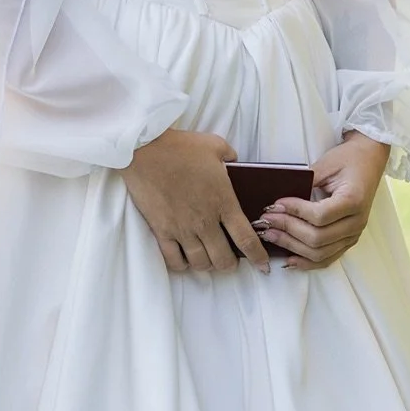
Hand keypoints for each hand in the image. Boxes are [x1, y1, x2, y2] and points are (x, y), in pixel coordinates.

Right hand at [122, 128, 270, 274]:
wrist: (146, 151)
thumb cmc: (181, 147)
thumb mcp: (215, 145)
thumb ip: (230, 156)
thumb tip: (234, 162)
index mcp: (223, 201)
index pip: (246, 238)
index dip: (257, 256)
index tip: (262, 265)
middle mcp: (205, 221)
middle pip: (223, 259)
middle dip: (230, 264)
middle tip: (230, 259)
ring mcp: (182, 229)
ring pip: (200, 264)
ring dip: (208, 265)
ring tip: (209, 258)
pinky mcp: (162, 232)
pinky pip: (174, 261)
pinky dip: (182, 265)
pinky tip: (185, 258)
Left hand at [255, 131, 390, 270]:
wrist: (370, 160)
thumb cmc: (349, 158)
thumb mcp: (327, 163)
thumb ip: (306, 182)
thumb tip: (280, 201)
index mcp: (354, 200)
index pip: (319, 216)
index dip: (295, 211)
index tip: (275, 204)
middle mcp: (356, 222)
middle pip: (317, 238)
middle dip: (288, 230)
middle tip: (266, 221)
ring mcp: (354, 235)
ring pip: (320, 253)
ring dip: (292, 247)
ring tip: (271, 236)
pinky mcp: (348, 240)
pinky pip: (327, 258)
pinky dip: (306, 262)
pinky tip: (289, 258)